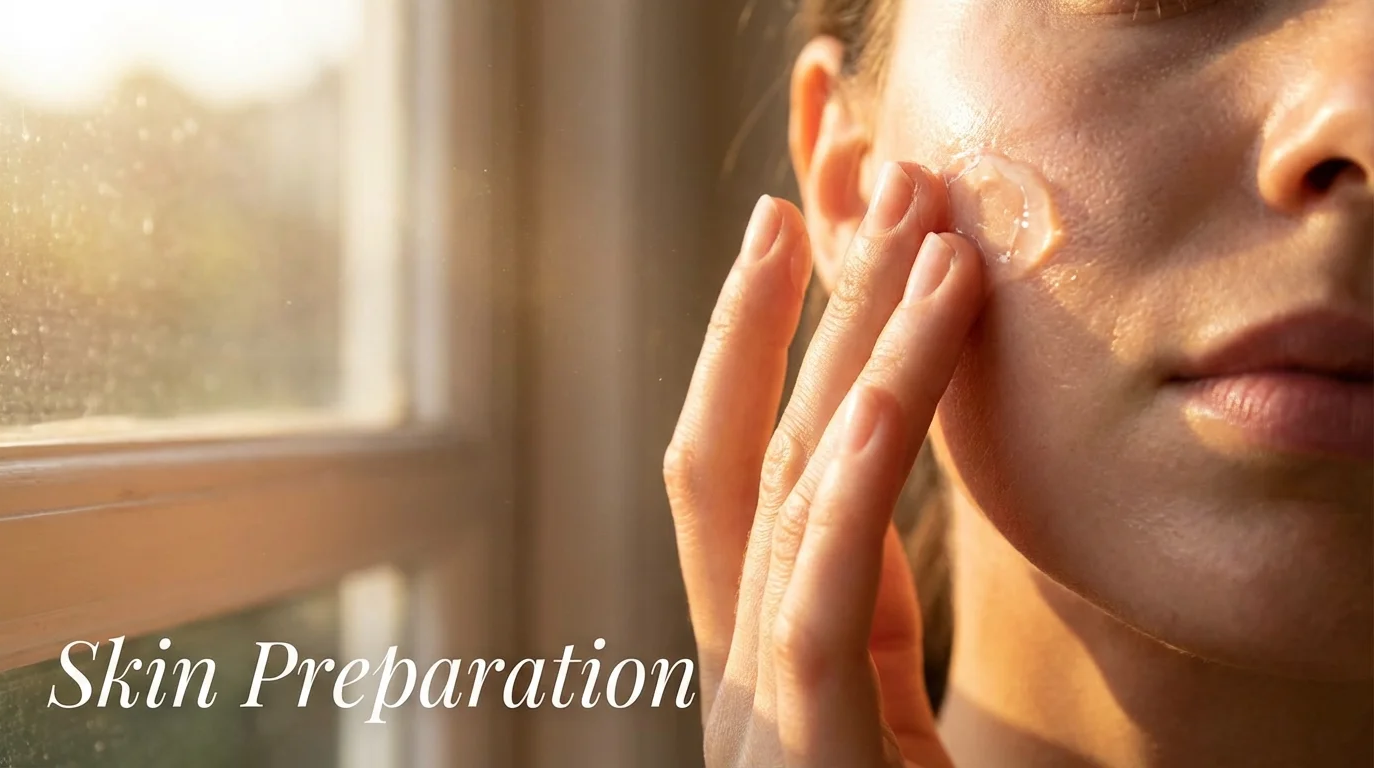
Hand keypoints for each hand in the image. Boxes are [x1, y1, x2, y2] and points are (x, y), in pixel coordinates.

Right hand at [664, 161, 984, 766]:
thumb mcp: (876, 707)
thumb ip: (860, 606)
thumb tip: (869, 465)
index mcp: (753, 652)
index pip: (735, 470)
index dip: (752, 340)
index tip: (804, 231)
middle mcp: (735, 671)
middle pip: (759, 450)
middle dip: (811, 305)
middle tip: (878, 177)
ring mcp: (755, 716)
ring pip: (793, 497)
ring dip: (855, 353)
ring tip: (922, 236)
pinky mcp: (806, 757)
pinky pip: (819, 601)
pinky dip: (846, 487)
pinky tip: (878, 394)